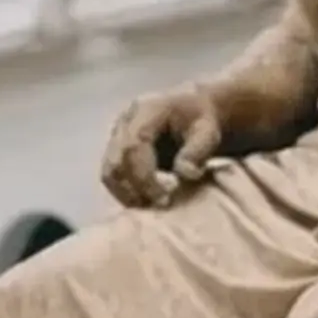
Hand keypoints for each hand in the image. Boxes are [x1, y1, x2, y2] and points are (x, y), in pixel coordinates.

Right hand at [101, 86, 224, 208]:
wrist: (192, 110)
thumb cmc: (200, 121)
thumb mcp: (208, 131)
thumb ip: (197, 151)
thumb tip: (183, 173)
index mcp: (145, 110)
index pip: (133, 146)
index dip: (144, 177)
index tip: (164, 199)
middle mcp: (125, 122)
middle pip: (115, 161)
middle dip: (133, 189)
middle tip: (159, 205)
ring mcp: (117, 136)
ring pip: (109, 171)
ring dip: (126, 194)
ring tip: (151, 206)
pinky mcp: (115, 150)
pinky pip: (112, 176)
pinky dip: (125, 192)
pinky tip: (146, 201)